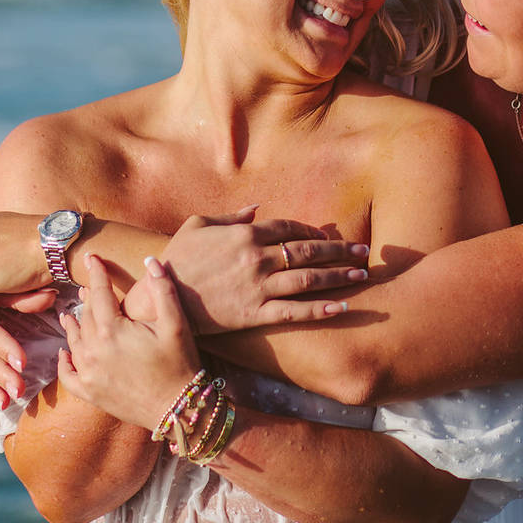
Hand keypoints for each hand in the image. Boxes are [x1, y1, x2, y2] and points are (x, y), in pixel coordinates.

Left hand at [58, 255, 200, 431]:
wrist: (178, 410)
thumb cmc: (180, 364)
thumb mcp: (176, 324)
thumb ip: (162, 289)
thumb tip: (151, 260)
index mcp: (112, 330)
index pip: (99, 293)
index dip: (97, 272)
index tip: (92, 257)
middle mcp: (93, 350)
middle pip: (86, 316)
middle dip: (88, 298)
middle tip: (88, 286)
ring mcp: (88, 373)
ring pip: (74, 341)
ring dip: (72, 325)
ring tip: (70, 314)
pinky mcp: (90, 393)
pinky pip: (68, 375)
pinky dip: (63, 362)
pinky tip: (64, 353)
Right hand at [141, 207, 369, 333]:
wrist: (160, 297)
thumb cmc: (175, 259)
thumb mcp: (197, 225)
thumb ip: (230, 215)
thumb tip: (257, 208)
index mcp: (245, 233)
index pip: (289, 228)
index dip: (312, 231)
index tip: (327, 236)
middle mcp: (257, 257)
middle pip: (308, 251)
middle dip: (339, 251)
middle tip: (363, 252)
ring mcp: (258, 286)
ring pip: (308, 279)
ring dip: (339, 276)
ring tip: (362, 275)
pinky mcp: (256, 313)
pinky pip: (295, 311)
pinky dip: (321, 309)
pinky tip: (342, 307)